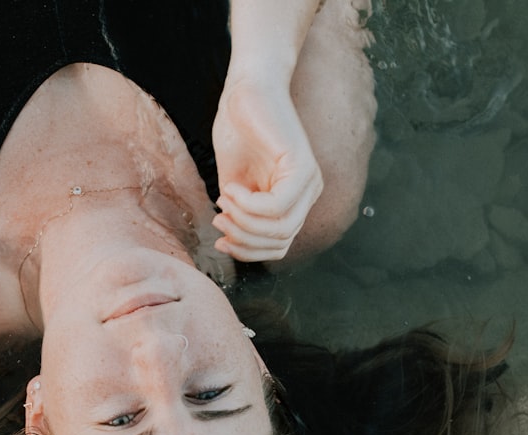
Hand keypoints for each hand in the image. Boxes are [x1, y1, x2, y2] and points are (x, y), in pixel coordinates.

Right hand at [211, 77, 322, 261]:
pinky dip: (246, 204)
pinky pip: (275, 207)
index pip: (279, 247)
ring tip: (224, 200)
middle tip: (219, 219)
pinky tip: (231, 188)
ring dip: (243, 222)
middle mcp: (308, 194)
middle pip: (280, 242)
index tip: (220, 238)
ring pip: (279, 229)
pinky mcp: (303, 166)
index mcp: (294, 200)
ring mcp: (309, 181)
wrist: (246, 90)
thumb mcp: (234, 185)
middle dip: (243, 239)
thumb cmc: (239, 131)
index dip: (247, 251)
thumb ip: (239, 214)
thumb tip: (232, 243)